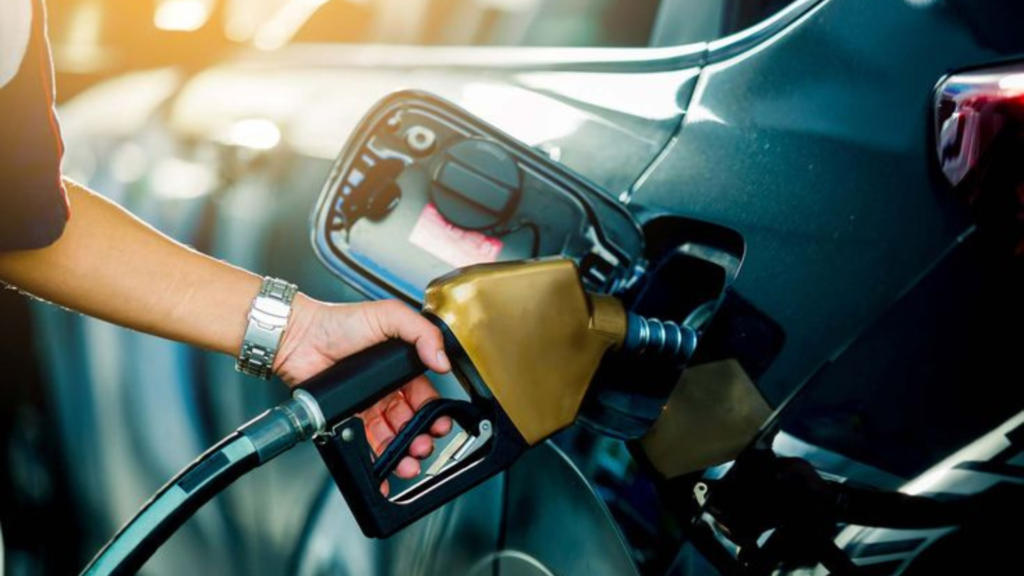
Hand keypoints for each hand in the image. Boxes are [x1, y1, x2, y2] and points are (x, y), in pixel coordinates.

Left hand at [273, 295, 452, 482]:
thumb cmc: (339, 322)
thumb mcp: (389, 315)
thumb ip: (422, 332)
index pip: (425, 397)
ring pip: (392, 437)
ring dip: (404, 453)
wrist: (299, 337)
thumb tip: (442, 359)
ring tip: (408, 462)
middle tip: (423, 446)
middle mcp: (386, 388)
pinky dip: (378, 461)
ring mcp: (368, 405)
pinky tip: (386, 470)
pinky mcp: (348, 418)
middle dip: (422, 438)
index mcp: (400, 366)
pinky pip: (366, 444)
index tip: (440, 424)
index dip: (435, 413)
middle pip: (412, 421)